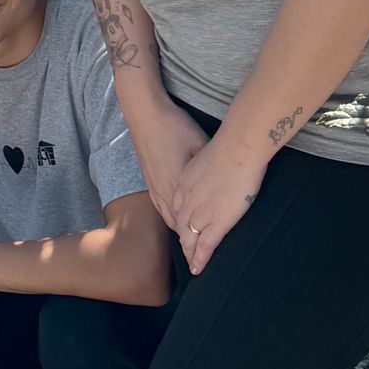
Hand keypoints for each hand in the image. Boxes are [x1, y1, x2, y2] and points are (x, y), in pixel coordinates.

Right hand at [127, 97, 210, 235]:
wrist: (145, 114)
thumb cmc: (175, 127)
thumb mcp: (200, 145)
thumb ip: (209, 168)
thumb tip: (223, 180)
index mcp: (179, 187)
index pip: (192, 222)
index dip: (202, 237)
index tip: (211, 247)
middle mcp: (165, 192)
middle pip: (180, 226)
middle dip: (192, 240)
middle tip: (202, 253)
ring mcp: (155, 187)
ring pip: (169, 218)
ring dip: (181, 231)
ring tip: (192, 242)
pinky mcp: (149, 181)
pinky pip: (161, 208)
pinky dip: (171, 218)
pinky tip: (176, 220)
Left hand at [174, 140, 265, 274]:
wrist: (238, 147)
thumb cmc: (228, 145)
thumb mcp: (204, 154)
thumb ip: (204, 166)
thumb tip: (211, 165)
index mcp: (183, 184)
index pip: (178, 208)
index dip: (181, 220)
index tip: (184, 228)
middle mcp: (186, 201)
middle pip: (181, 226)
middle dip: (183, 240)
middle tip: (187, 252)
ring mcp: (200, 212)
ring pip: (190, 238)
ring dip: (190, 253)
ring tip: (192, 264)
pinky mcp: (216, 222)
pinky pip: (205, 246)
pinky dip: (201, 259)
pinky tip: (198, 268)